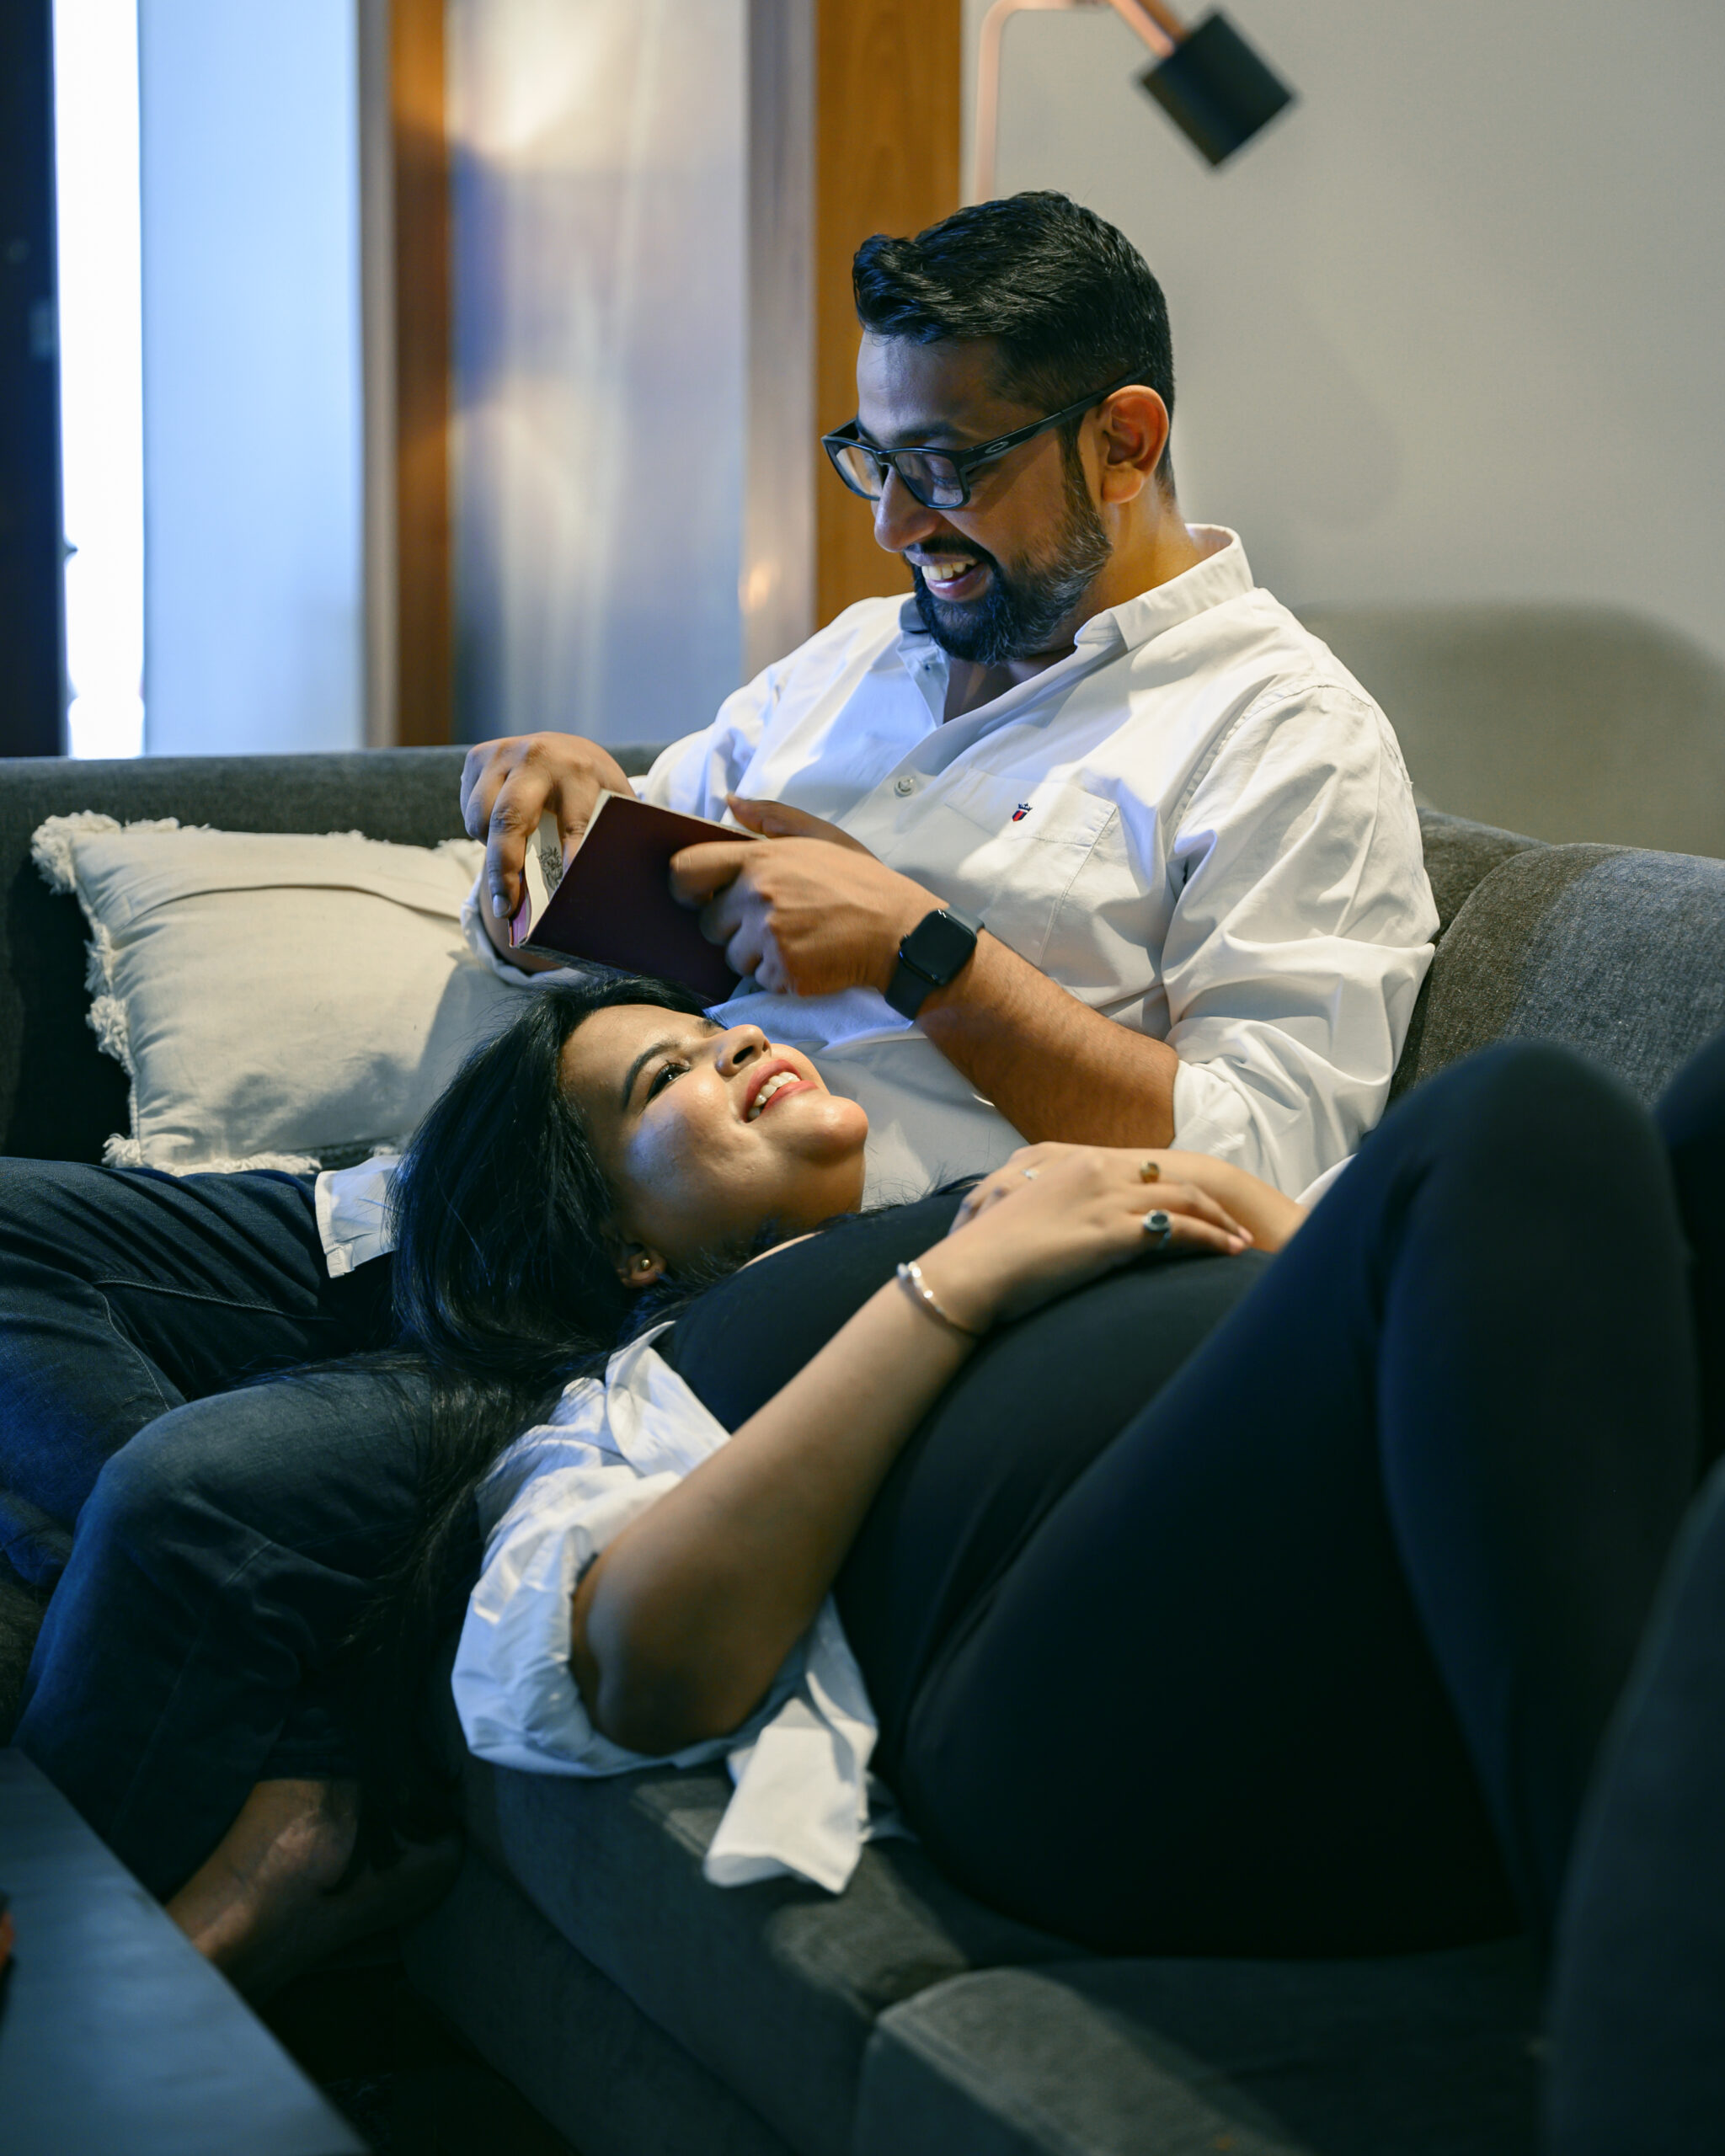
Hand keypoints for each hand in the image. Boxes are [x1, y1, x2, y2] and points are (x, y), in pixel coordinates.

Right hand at [461, 731, 636, 946]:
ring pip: (481, 817)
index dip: (569, 860)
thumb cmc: (593, 791)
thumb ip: (610, 838)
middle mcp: (538, 758)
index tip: (564, 896)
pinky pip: (468, 808)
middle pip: (509, 819)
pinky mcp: (478, 756)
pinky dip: (481, 830)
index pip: (574, 824)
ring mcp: (503, 754)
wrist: (569, 750)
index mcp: (580, 772)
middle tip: (506, 908)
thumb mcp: (614, 807)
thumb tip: (601, 890)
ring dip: (491, 848)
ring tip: (511, 863)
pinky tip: (503, 830)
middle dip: (504, 869)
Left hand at [669, 797, 937, 996]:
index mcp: (759, 859)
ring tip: (798, 940)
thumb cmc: (861, 881)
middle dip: (733, 928)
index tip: (701, 895)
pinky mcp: (785, 972)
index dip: (685, 887)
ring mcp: (770, 936)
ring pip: (733, 957)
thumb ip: (771, 816)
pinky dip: (781, 977)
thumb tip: (729, 802)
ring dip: (757, 955)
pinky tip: (810, 959)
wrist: (901, 931)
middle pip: (709, 924)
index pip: (685, 870)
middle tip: (776, 922)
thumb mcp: (821, 835)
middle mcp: (758, 896)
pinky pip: (761, 981)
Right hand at [922, 1144, 1253, 1331]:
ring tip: (1241, 1241)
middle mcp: (1098, 1172)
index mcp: (1075, 1162)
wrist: (973, 1269)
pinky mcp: (1115, 1232)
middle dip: (1208, 1202)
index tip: (1196, 1207)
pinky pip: (1180, 1231)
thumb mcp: (1024, 1214)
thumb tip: (1062, 1223)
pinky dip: (1211, 1239)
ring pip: (1184, 1202)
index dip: (1174, 1188)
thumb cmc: (989, 1252)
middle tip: (1233, 1223)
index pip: (1142, 1169)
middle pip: (1170, 1180)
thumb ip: (1052, 1208)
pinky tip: (1228, 1252)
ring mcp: (1108, 1200)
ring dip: (1219, 1221)